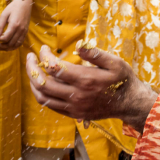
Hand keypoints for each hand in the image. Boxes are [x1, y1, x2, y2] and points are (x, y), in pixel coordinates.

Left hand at [0, 0, 31, 50]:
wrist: (25, 3)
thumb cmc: (13, 7)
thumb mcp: (4, 14)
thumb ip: (0, 26)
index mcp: (14, 25)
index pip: (6, 38)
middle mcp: (20, 30)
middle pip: (11, 43)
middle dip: (2, 46)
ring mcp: (24, 31)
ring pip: (16, 45)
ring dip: (8, 48)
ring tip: (0, 48)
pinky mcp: (26, 32)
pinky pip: (20, 42)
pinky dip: (14, 46)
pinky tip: (8, 46)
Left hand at [26, 43, 157, 132]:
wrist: (129, 103)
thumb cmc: (122, 80)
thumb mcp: (115, 62)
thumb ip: (95, 54)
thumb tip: (78, 45)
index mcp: (85, 80)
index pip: (54, 67)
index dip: (44, 56)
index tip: (44, 47)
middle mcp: (77, 95)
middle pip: (43, 83)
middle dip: (32, 68)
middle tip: (30, 57)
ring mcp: (74, 107)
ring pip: (43, 97)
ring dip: (33, 83)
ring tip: (32, 71)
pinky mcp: (74, 114)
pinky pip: (51, 106)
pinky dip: (41, 95)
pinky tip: (42, 85)